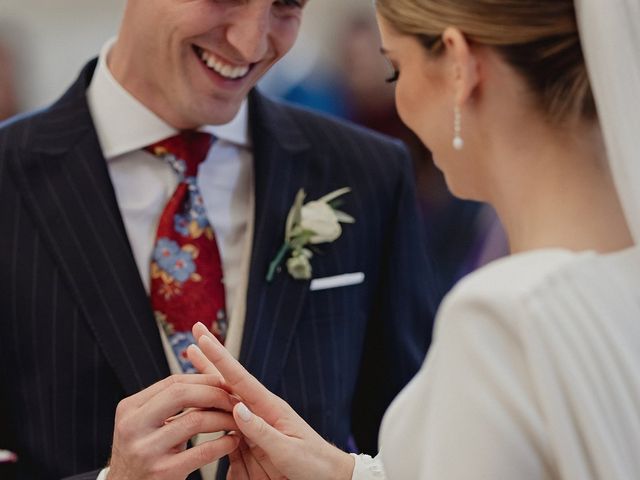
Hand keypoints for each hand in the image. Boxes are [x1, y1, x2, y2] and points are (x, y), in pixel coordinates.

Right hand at [107, 373, 239, 479]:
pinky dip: (224, 443)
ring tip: (239, 420)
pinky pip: (203, 451)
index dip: (204, 380)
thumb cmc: (144, 454)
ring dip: (225, 418)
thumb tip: (211, 378)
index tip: (225, 383)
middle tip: (235, 399)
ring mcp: (146, 450)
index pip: (173, 382)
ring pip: (196, 420)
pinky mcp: (162, 473)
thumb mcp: (145, 424)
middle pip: (182, 394)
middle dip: (215, 394)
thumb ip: (169, 402)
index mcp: (129, 408)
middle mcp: (133, 427)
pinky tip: (233, 441)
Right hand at [187, 323, 354, 479]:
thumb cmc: (312, 462)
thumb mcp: (287, 450)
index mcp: (270, 408)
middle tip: (198, 331)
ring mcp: (255, 420)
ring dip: (207, 374)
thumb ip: (262, 431)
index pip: (240, 378)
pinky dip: (212, 401)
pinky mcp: (252, 433)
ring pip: (224, 394)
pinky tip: (202, 394)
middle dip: (212, 355)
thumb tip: (237, 408)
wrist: (327, 474)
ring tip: (193, 355)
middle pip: (229, 378)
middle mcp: (260, 408)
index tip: (204, 339)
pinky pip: (226, 416)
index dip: (220, 358)